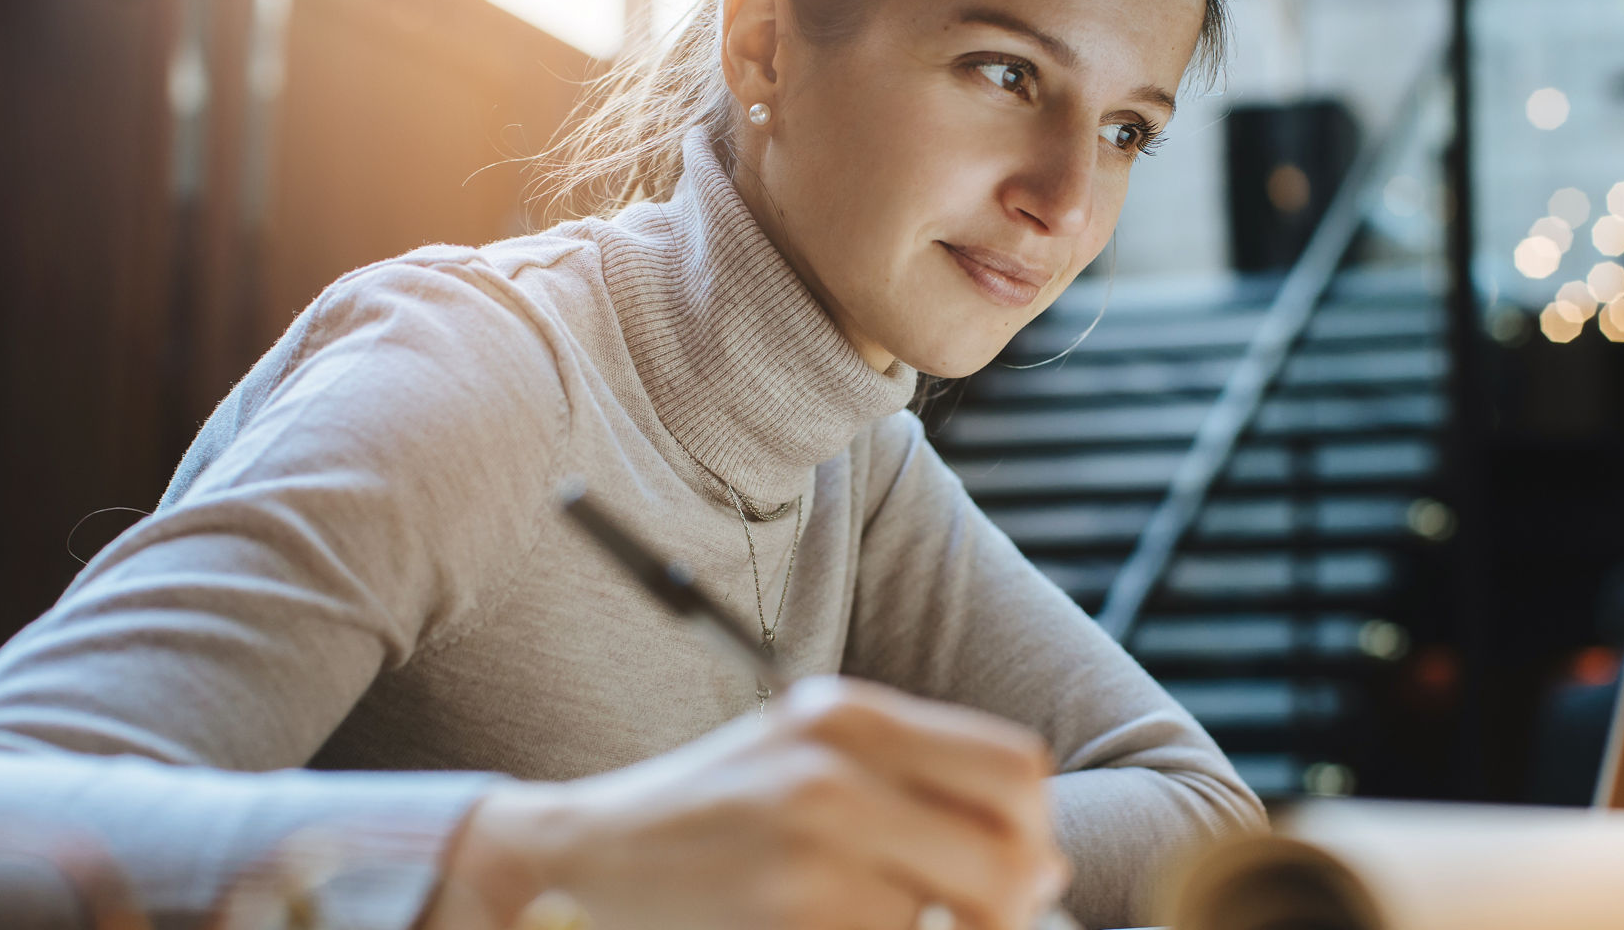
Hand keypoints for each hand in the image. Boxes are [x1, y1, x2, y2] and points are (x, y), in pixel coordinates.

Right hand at [422, 676, 1070, 929]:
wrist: (578, 858)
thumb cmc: (711, 813)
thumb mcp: (808, 755)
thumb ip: (920, 783)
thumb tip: (1045, 862)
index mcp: (847, 714)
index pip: (1014, 769)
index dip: (1032, 829)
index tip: (1017, 865)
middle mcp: (832, 771)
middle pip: (1009, 851)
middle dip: (1012, 903)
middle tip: (981, 920)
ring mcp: (808, 853)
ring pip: (955, 917)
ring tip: (873, 921)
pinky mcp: (790, 922)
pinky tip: (830, 929)